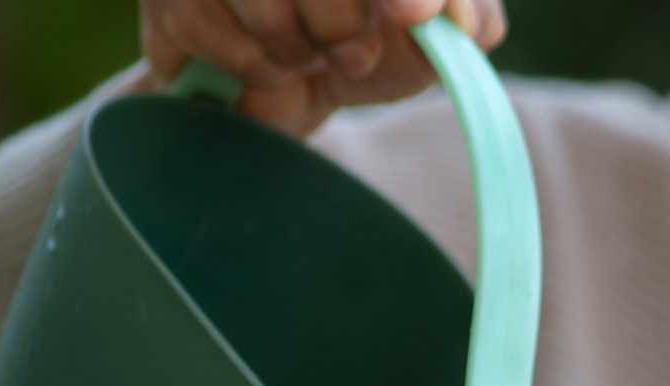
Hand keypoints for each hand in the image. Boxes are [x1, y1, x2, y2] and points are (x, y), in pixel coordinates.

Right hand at [140, 0, 509, 137]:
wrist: (277, 91)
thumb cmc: (358, 48)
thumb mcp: (423, 41)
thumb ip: (463, 18)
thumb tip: (454, 17)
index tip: (419, 16)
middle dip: (338, 23)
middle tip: (352, 55)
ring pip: (262, 2)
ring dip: (289, 51)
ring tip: (298, 58)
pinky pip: (206, 24)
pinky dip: (243, 63)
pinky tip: (256, 61)